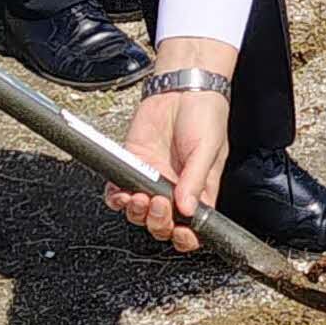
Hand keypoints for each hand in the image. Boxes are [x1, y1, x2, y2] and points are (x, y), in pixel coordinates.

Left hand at [109, 43, 238, 254]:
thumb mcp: (209, 149)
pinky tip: (121, 192)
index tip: (180, 232)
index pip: (192, 227)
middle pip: (162, 224)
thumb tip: (187, 210)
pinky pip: (118, 191)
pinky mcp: (132, 166)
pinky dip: (116, 197)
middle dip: (158, 221)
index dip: (185, 238)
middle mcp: (174, 190)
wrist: (182, 87)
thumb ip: (196, 180)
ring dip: (137, 211)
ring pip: (138, 213)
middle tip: (159, 203)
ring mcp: (151, 179)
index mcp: (199, 192)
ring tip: (140, 196)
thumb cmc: (205, 115)